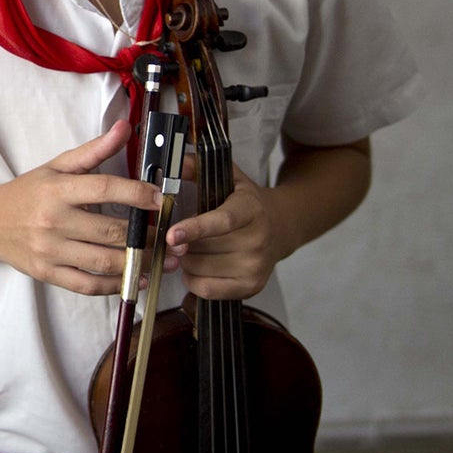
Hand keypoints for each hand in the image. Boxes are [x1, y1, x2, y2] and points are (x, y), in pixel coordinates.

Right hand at [0, 120, 158, 296]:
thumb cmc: (27, 193)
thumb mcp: (57, 165)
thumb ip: (94, 150)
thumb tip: (125, 127)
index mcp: (58, 189)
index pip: (105, 189)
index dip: (138, 194)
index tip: (161, 199)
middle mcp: (54, 221)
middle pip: (111, 230)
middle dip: (147, 235)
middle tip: (170, 235)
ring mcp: (50, 250)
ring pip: (104, 261)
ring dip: (139, 263)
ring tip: (163, 259)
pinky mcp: (47, 273)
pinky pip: (87, 284)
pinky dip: (115, 285)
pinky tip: (136, 279)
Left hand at [162, 166, 282, 300]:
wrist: (281, 227)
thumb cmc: (246, 203)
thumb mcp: (229, 178)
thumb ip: (199, 168)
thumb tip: (175, 163)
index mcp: (251, 208)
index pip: (222, 221)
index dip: (195, 228)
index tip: (171, 234)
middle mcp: (257, 239)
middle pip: (202, 248)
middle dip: (182, 242)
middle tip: (180, 233)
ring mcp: (256, 266)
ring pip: (198, 268)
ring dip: (185, 259)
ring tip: (194, 247)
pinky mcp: (251, 287)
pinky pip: (205, 289)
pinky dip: (192, 278)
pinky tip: (198, 265)